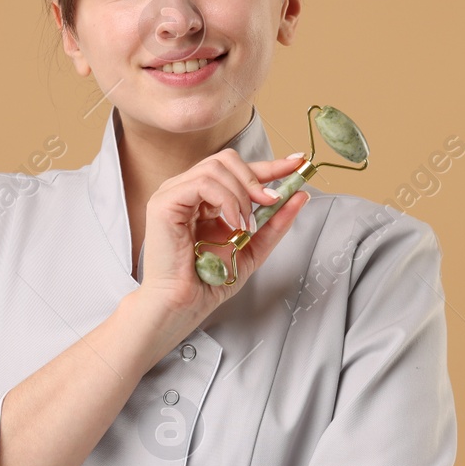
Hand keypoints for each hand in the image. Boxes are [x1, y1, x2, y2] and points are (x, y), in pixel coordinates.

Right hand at [133, 149, 310, 333]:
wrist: (184, 305)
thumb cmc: (209, 281)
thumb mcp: (252, 247)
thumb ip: (274, 223)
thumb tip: (300, 196)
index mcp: (203, 199)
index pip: (237, 170)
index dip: (269, 165)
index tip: (297, 163)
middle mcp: (186, 191)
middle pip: (226, 159)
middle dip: (256, 177)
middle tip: (272, 201)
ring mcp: (172, 194)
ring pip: (216, 167)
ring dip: (241, 195)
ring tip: (246, 225)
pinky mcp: (164, 202)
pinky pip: (202, 183)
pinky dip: (226, 200)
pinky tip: (232, 223)